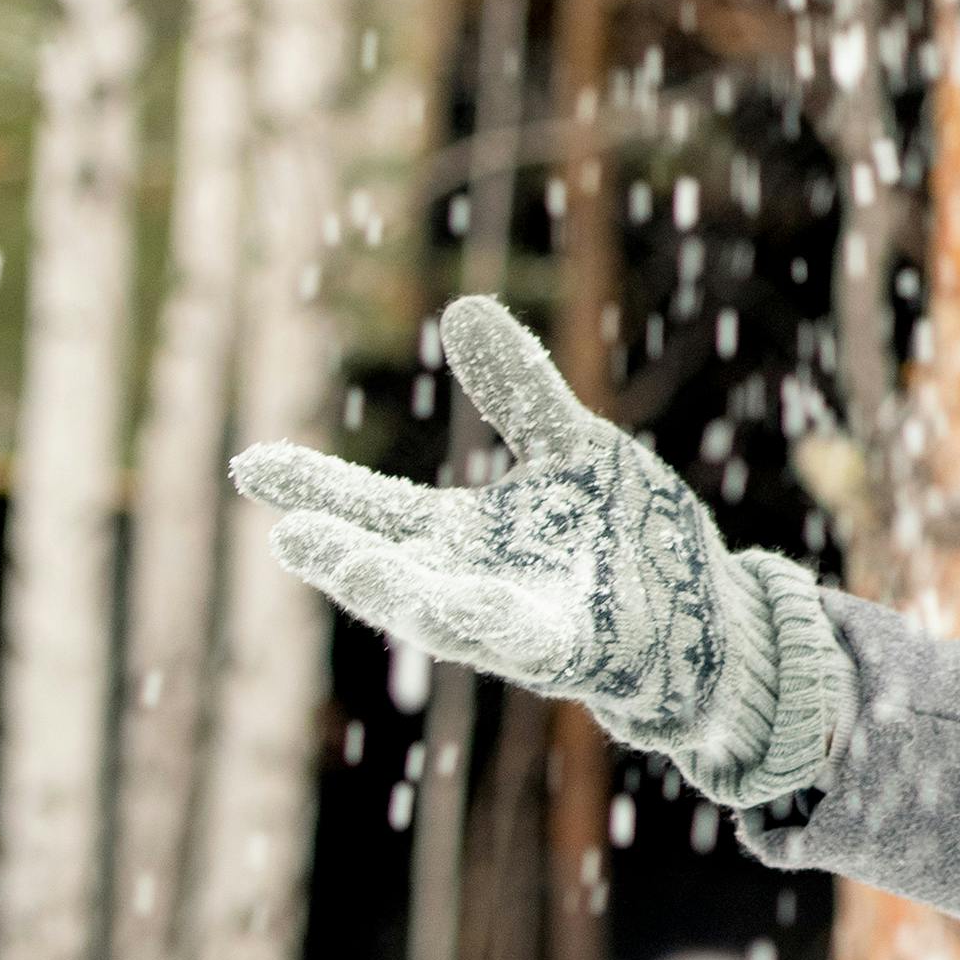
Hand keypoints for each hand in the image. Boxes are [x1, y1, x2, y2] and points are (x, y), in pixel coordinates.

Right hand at [233, 295, 851, 807]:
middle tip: (289, 533)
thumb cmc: (628, 535)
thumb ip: (519, 390)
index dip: (314, 490)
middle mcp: (476, 587)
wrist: (708, 615)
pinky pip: (531, 640)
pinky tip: (471, 605)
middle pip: (394, 571)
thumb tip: (464, 307)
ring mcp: (523, 626)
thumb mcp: (572, 446)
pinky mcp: (578, 652)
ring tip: (353, 568)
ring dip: (402, 596)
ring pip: (449, 616)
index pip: (374, 511)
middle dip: (344, 557)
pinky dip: (498, 622)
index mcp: (462, 539)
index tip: (250, 467)